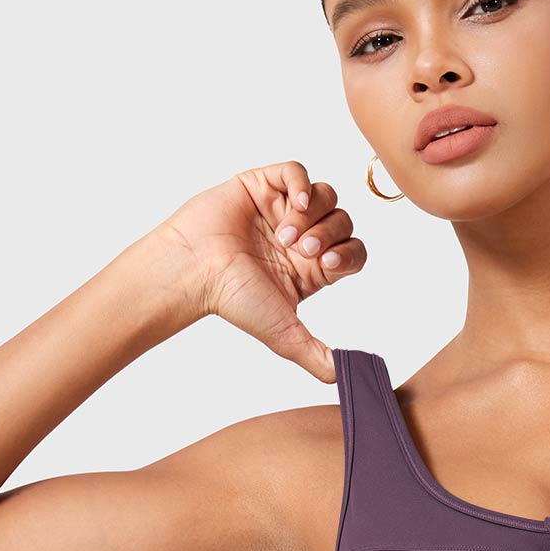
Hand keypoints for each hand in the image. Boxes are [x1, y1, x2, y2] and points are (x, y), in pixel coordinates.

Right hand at [155, 161, 365, 383]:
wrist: (196, 272)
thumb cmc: (232, 300)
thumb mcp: (286, 336)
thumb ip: (318, 357)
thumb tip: (349, 380)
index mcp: (310, 268)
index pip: (353, 252)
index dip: (350, 255)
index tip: (327, 268)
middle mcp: (300, 237)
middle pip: (343, 221)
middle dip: (330, 235)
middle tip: (301, 250)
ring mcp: (281, 209)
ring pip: (326, 196)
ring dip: (314, 214)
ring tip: (285, 234)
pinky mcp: (262, 186)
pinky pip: (297, 171)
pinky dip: (302, 184)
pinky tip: (293, 204)